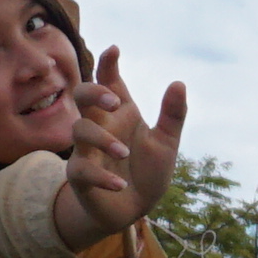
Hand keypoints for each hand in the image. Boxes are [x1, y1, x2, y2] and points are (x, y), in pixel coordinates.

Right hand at [51, 50, 189, 249]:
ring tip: (124, 152)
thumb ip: (173, 115)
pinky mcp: (81, 176)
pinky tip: (120, 184)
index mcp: (120, 113)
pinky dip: (101, 176)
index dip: (108, 64)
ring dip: (101, 139)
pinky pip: (82, 170)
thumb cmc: (147, 170)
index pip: (109, 82)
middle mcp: (101, 126)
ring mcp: (87, 150)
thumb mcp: (167, 143)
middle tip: (114, 102)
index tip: (114, 49)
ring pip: (79, 131)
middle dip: (94, 93)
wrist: (135, 208)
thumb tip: (178, 83)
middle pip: (82, 96)